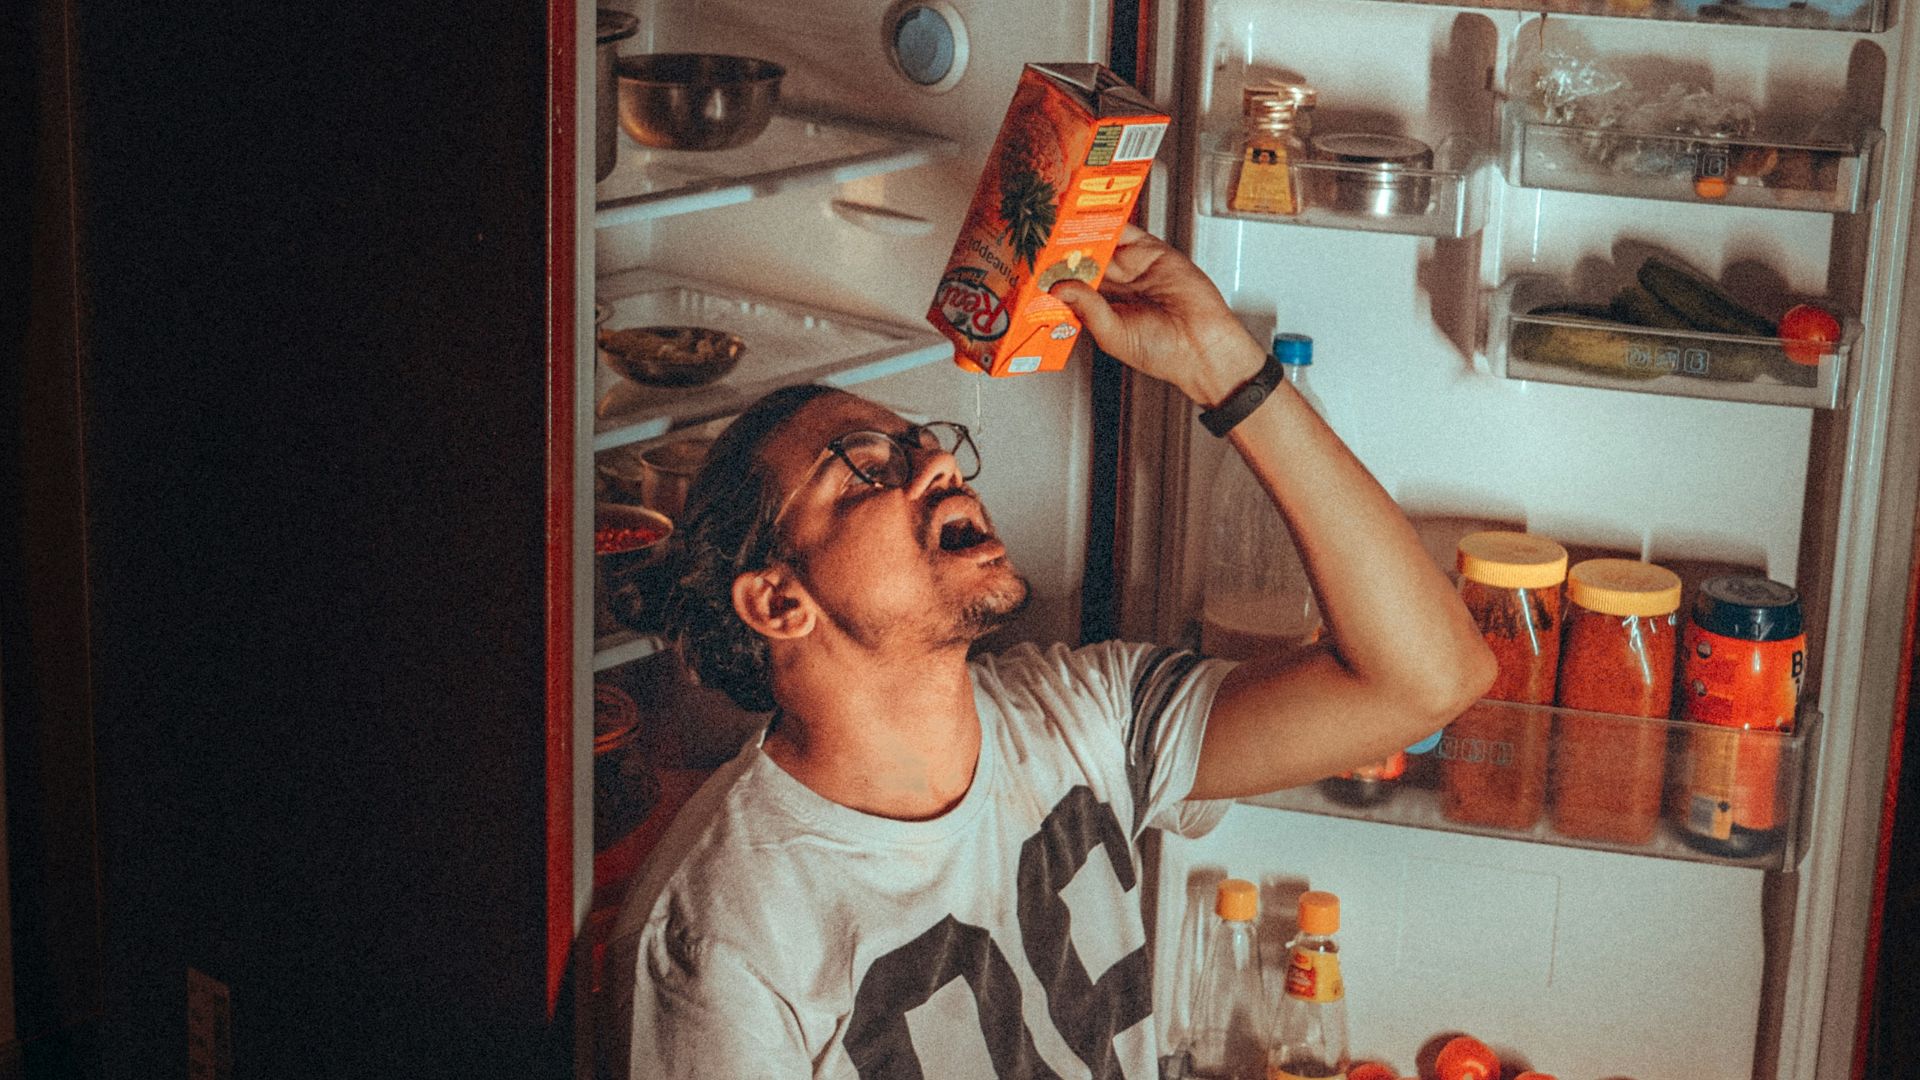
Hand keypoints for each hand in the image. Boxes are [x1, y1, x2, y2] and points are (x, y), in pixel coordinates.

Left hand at [1049, 225, 1265, 406]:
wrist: (1202, 346)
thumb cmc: (1163, 353)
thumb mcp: (1113, 335)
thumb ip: (1087, 309)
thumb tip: (1060, 289)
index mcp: (1103, 311)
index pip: (1072, 286)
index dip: (1054, 276)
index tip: (1034, 267)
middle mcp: (1117, 287)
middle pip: (1084, 261)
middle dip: (1064, 251)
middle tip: (1041, 238)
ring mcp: (1134, 268)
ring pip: (1103, 243)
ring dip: (1084, 233)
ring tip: (1061, 223)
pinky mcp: (1153, 253)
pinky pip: (1129, 232)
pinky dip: (1112, 221)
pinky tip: (1094, 217)